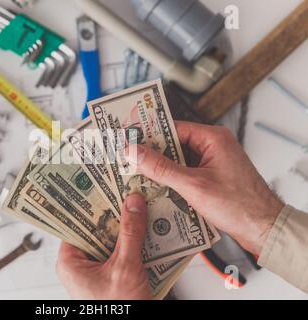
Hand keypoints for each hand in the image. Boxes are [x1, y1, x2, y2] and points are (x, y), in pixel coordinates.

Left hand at [56, 193, 150, 299]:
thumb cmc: (120, 309)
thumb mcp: (125, 268)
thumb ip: (130, 234)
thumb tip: (133, 204)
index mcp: (70, 263)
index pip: (76, 224)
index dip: (91, 205)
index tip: (103, 187)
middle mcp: (80, 266)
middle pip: (96, 230)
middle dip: (113, 215)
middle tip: (126, 194)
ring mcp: (97, 271)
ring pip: (110, 241)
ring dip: (125, 229)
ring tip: (138, 207)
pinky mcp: (113, 275)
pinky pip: (120, 252)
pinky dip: (132, 243)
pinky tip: (145, 229)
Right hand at [126, 121, 283, 255]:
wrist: (264, 228)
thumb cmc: (238, 205)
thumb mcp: (192, 185)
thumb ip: (161, 168)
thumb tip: (134, 152)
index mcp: (213, 138)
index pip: (173, 128)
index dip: (150, 135)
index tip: (129, 140)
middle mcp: (214, 146)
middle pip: (174, 144)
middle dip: (153, 154)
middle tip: (128, 160)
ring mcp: (213, 162)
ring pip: (179, 160)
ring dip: (162, 169)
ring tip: (138, 174)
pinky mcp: (212, 177)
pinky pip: (186, 172)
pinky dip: (172, 179)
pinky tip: (157, 187)